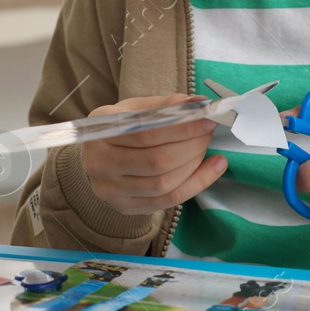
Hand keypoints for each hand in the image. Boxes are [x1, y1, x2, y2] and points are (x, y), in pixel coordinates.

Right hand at [80, 94, 226, 216]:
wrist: (97, 159)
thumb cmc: (120, 129)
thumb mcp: (135, 109)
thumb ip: (166, 105)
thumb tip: (198, 103)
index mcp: (100, 130)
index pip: (147, 133)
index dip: (182, 128)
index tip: (208, 119)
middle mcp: (100, 163)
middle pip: (156, 160)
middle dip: (192, 145)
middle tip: (209, 132)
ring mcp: (111, 189)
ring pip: (163, 183)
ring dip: (194, 165)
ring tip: (208, 148)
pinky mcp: (125, 207)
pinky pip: (168, 201)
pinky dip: (196, 184)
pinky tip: (212, 169)